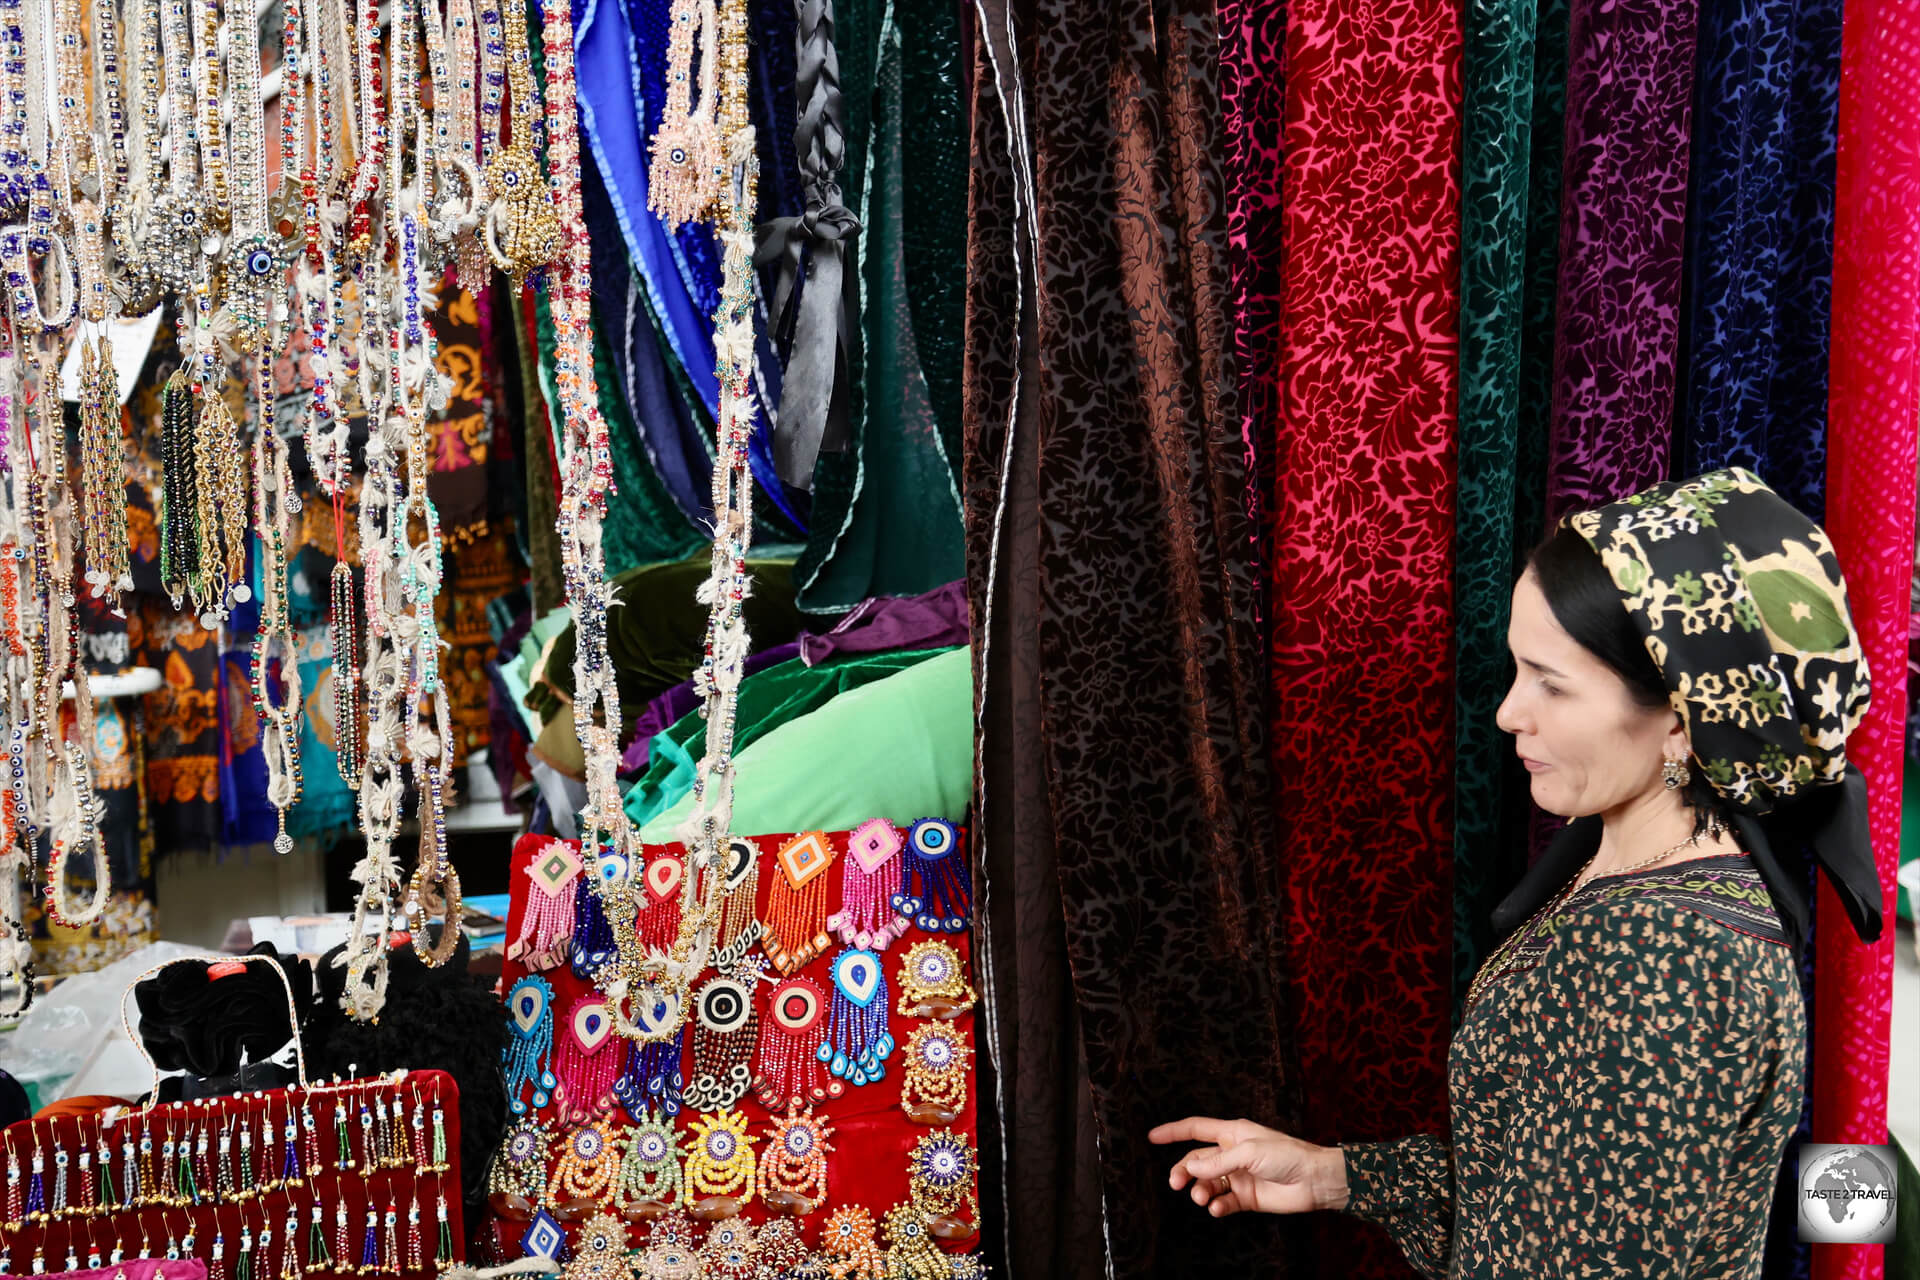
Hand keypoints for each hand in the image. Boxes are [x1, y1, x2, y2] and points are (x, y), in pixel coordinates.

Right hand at [1148, 1116, 1347, 1217]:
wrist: (1314, 1181)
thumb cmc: (1287, 1155)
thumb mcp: (1249, 1152)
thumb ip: (1217, 1161)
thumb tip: (1190, 1167)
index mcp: (1232, 1134)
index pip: (1196, 1129)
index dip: (1173, 1132)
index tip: (1151, 1137)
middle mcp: (1232, 1154)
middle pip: (1197, 1161)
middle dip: (1184, 1170)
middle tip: (1176, 1184)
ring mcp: (1239, 1176)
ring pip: (1208, 1183)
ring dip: (1200, 1190)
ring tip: (1200, 1198)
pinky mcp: (1246, 1197)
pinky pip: (1223, 1201)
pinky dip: (1216, 1206)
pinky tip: (1216, 1208)